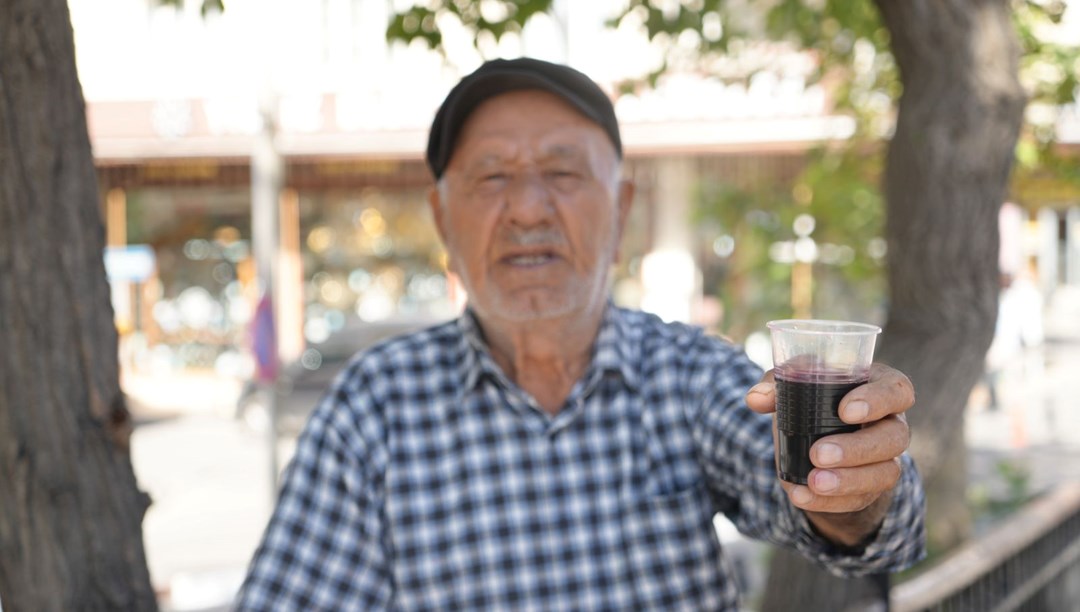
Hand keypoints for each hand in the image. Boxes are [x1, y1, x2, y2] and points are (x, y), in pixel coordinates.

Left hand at [745, 363, 914, 545]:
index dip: (878, 400)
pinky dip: (828, 501)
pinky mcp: (869, 489)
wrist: (811, 439)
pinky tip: (802, 497)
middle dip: (857, 448)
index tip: (844, 410)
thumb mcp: (793, 385)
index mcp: (880, 388)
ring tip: (813, 481)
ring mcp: (885, 460)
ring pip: (884, 474)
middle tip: (819, 454)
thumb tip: (756, 398)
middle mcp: (891, 424)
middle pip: (894, 437)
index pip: (897, 391)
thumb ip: (775, 383)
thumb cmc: (809, 398)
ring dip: (848, 481)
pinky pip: (858, 499)